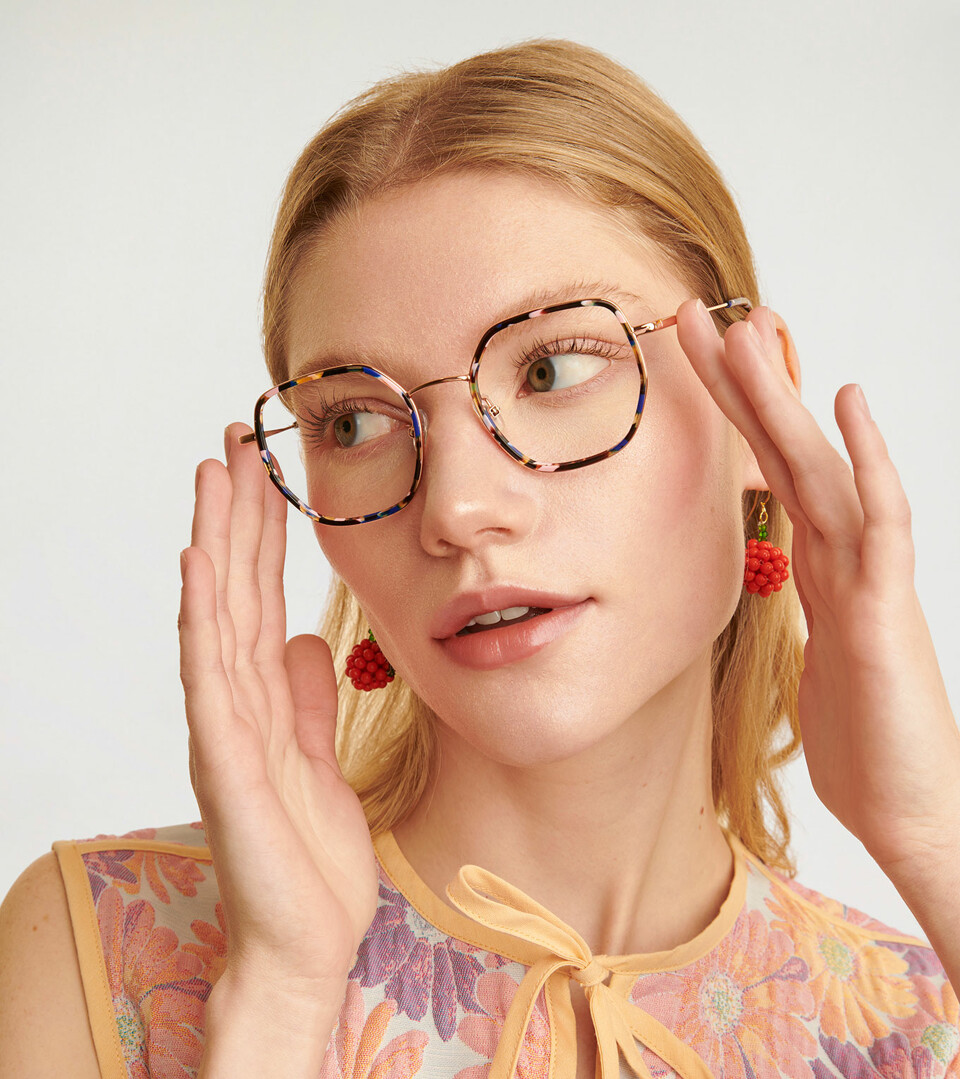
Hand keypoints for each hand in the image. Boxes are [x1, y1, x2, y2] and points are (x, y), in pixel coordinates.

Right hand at [179, 422, 378, 999]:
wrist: (305, 940)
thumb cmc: (309, 856)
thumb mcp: (320, 756)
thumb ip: (306, 698)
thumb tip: (302, 641)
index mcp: (262, 698)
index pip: (257, 596)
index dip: (260, 533)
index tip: (267, 471)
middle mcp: (235, 702)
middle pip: (232, 589)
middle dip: (236, 513)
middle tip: (237, 440)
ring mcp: (225, 728)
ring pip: (215, 617)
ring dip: (213, 543)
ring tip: (214, 474)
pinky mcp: (225, 762)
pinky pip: (210, 679)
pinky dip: (202, 619)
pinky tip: (199, 565)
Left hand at [675, 301, 959, 874]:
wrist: (912, 808)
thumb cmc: (864, 737)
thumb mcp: (809, 654)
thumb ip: (795, 602)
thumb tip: (770, 570)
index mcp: (816, 564)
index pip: (765, 469)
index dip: (730, 411)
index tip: (690, 357)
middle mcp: (841, 555)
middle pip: (785, 450)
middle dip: (744, 381)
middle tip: (700, 314)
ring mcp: (868, 576)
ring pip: (823, 467)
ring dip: (786, 399)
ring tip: (753, 331)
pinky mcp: (886, 611)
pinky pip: (881, 524)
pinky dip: (869, 462)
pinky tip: (852, 404)